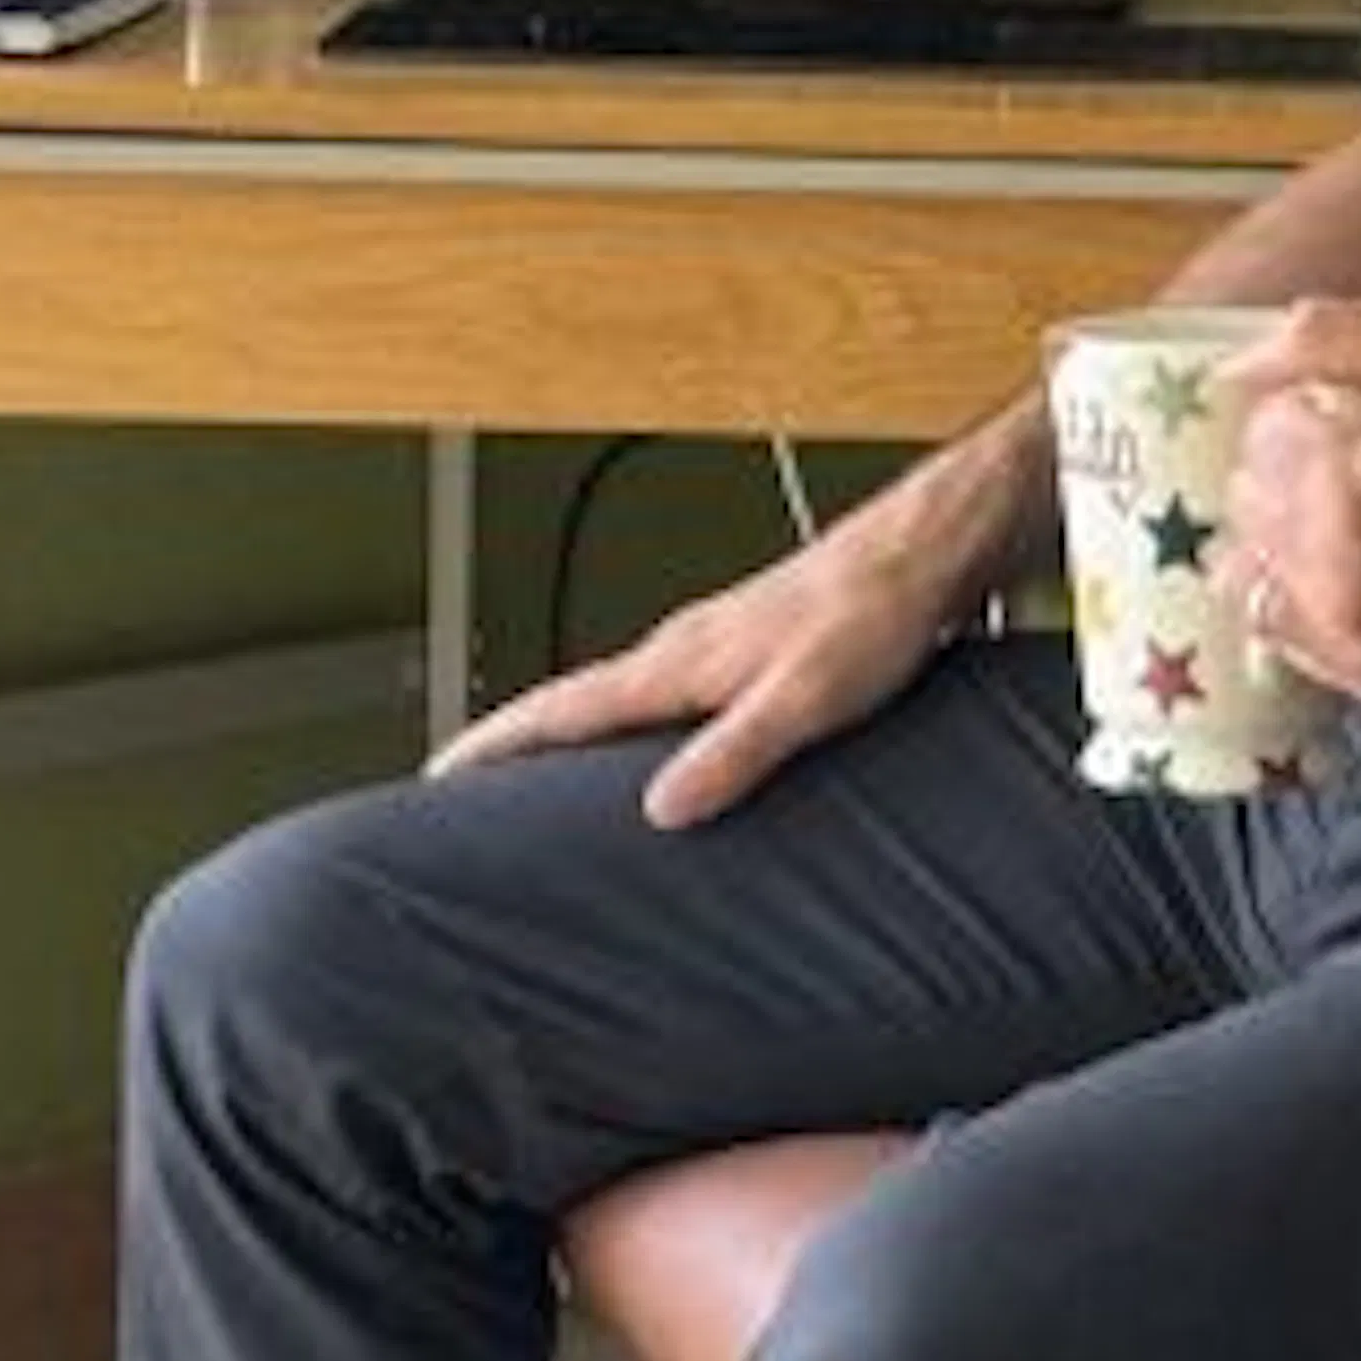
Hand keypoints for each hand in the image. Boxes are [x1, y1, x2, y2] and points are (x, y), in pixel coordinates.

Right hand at [424, 488, 971, 828]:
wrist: (924, 550)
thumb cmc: (872, 614)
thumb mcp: (803, 697)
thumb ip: (733, 752)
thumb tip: (661, 809)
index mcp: (678, 661)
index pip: (561, 706)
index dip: (494, 743)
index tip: (436, 773)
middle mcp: (683, 647)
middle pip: (575, 701)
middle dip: (514, 743)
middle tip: (462, 788)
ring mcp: (713, 644)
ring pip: (620, 696)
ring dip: (573, 734)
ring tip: (538, 785)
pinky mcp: (748, 649)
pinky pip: (666, 694)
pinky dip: (633, 725)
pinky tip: (655, 755)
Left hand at [1216, 298, 1360, 713]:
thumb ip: (1315, 341)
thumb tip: (1226, 371)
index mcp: (1347, 512)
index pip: (1254, 456)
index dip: (1291, 420)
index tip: (1335, 413)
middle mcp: (1343, 598)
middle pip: (1249, 521)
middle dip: (1283, 479)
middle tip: (1342, 458)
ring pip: (1261, 586)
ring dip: (1287, 542)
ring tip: (1348, 509)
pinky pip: (1301, 640)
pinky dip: (1311, 599)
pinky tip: (1357, 562)